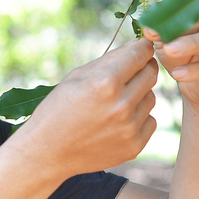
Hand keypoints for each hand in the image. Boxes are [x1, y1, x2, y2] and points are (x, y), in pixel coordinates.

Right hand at [21, 38, 158, 176]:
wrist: (47, 152)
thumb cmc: (58, 110)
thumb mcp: (77, 77)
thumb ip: (110, 60)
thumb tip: (138, 45)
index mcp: (104, 83)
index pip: (140, 54)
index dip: (142, 47)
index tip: (141, 48)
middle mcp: (121, 105)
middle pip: (151, 73)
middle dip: (142, 68)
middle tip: (128, 73)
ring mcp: (129, 128)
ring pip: (151, 98)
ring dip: (139, 95)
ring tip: (114, 103)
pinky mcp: (134, 146)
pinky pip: (150, 121)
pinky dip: (138, 118)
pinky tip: (116, 122)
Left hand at [143, 4, 198, 106]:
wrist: (194, 85)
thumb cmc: (182, 55)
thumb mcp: (167, 42)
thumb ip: (160, 33)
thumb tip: (149, 29)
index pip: (195, 3)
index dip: (175, 10)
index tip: (156, 19)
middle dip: (183, 27)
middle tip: (164, 35)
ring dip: (190, 45)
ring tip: (169, 51)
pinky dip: (196, 70)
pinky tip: (178, 74)